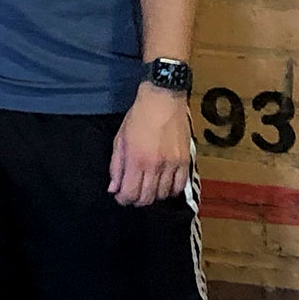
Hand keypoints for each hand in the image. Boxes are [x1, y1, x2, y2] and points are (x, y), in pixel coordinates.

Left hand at [108, 85, 191, 205]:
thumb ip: (116, 166)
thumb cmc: (138, 116)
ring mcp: (172, 164)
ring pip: (163, 194)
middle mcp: (155, 166)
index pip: (130, 193)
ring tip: (147, 188)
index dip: (123, 199)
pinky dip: (171, 191)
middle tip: (132, 194)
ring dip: (153, 196)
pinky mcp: (185, 161)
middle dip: (137, 200)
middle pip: (147, 198)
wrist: (163, 99)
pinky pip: (179, 186)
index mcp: (136, 159)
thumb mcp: (120, 139)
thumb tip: (113, 188)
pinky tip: (164, 186)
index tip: (120, 196)